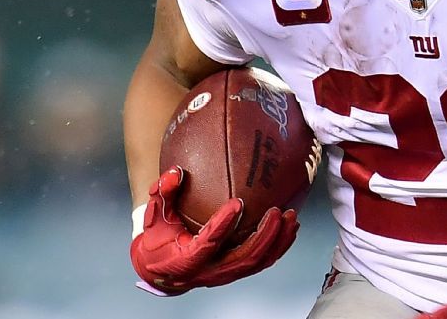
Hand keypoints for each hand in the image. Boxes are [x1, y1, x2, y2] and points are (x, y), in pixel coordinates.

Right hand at [129, 166, 298, 294]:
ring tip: (291, 216)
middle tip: (276, 211)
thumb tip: (175, 172)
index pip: (208, 243)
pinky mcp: (236, 271)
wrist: (160, 268)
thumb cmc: (158, 238)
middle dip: (264, 236)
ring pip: (257, 262)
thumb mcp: (155, 215)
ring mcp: (225, 274)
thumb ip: (163, 192)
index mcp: (187, 259)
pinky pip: (261, 262)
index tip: (238, 203)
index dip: (223, 224)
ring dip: (278, 241)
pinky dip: (279, 245)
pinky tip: (290, 226)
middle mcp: (209, 272)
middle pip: (243, 258)